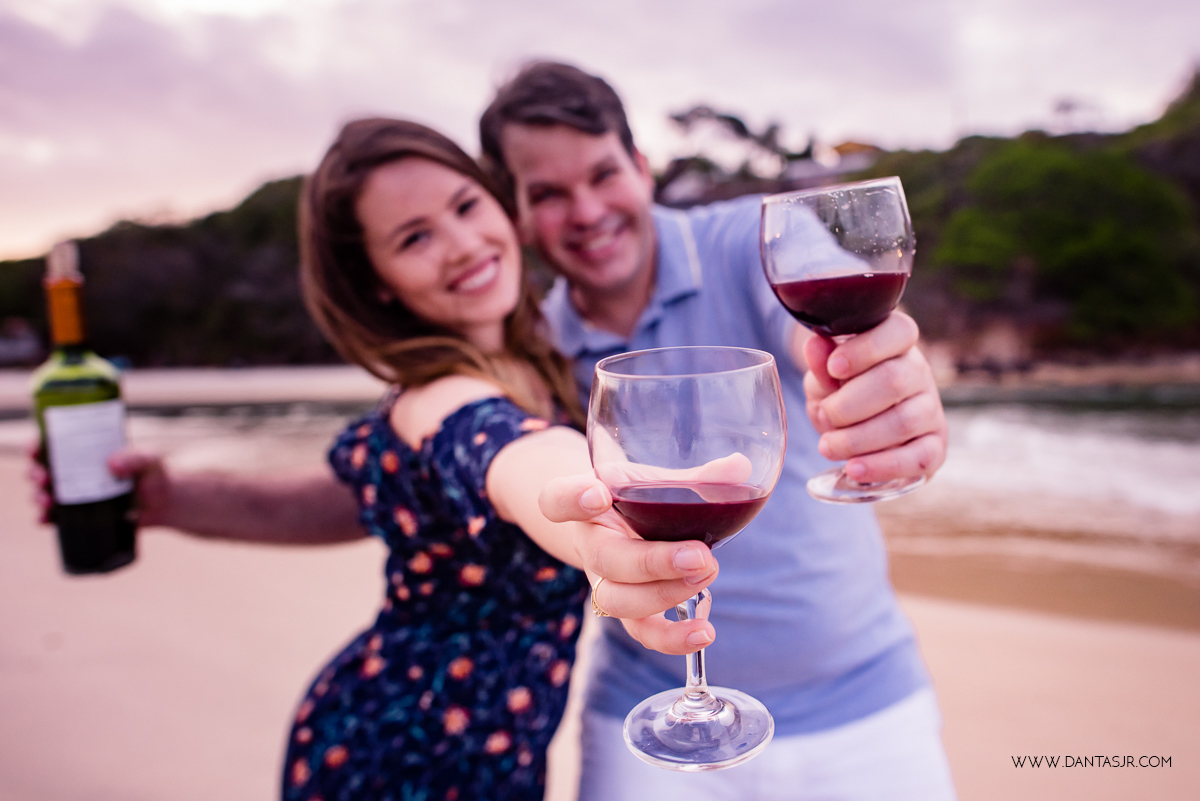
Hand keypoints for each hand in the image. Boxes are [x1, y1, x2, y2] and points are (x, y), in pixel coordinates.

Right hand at [27, 441, 172, 527]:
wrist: (165, 504)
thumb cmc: (155, 474)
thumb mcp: (149, 460)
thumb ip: (135, 458)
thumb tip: (112, 463)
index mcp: (86, 451)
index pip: (54, 444)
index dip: (37, 445)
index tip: (34, 450)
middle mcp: (75, 471)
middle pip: (42, 469)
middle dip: (35, 473)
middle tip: (44, 479)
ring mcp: (75, 494)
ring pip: (44, 493)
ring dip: (37, 496)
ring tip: (47, 500)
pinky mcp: (80, 514)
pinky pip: (55, 517)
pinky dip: (45, 518)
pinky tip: (44, 520)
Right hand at [539, 474, 718, 655]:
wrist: (620, 528)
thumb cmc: (636, 498)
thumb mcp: (655, 479)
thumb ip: (695, 476)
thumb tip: (739, 467)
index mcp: (586, 501)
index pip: (557, 500)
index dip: (572, 500)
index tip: (599, 495)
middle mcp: (589, 544)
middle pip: (604, 560)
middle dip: (653, 562)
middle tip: (699, 555)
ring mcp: (605, 581)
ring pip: (619, 600)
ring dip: (666, 594)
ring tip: (707, 575)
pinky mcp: (628, 609)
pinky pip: (641, 631)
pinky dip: (672, 637)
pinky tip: (704, 632)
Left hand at [802, 311, 947, 483]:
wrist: (857, 426)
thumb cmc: (842, 391)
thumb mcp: (825, 376)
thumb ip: (822, 364)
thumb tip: (814, 345)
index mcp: (896, 343)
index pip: (898, 331)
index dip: (866, 349)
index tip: (834, 368)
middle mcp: (919, 372)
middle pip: (894, 380)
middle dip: (850, 404)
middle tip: (825, 416)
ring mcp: (930, 409)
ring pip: (904, 422)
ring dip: (858, 439)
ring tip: (828, 446)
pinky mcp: (935, 445)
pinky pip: (919, 458)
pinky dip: (883, 466)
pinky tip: (854, 469)